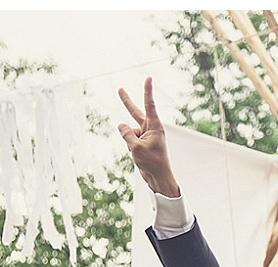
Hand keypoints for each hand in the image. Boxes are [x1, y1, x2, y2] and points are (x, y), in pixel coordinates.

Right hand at [117, 77, 179, 196]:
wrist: (158, 177)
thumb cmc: (152, 162)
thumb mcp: (136, 147)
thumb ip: (126, 133)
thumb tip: (120, 125)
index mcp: (154, 126)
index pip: (149, 104)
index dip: (147, 90)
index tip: (148, 77)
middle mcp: (150, 128)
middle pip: (135, 112)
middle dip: (126, 102)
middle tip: (119, 89)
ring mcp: (145, 136)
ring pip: (129, 132)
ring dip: (130, 142)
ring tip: (141, 153)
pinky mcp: (141, 143)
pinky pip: (130, 140)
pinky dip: (130, 147)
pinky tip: (138, 155)